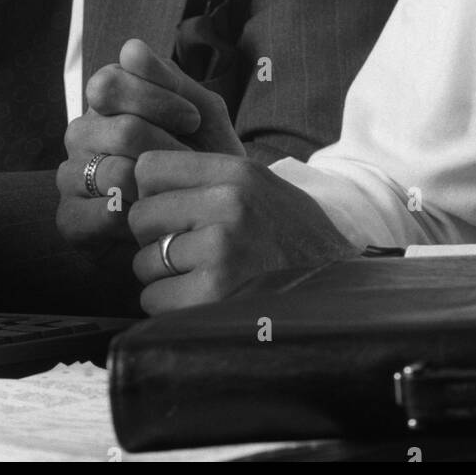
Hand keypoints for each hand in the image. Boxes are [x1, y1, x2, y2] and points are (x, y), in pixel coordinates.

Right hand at [56, 39, 244, 256]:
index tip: (192, 120)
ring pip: (115, 174)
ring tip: (176, 190)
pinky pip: (100, 215)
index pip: (110, 82)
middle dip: (169, 149)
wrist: (212, 215)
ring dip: (159, 186)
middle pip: (121, 130)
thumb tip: (131, 48)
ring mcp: (71, 175)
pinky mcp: (70, 219)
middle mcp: (81, 132)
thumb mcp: (202, 112)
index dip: (158, 100)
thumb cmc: (205, 156)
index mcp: (106, 99)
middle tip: (190, 161)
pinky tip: (154, 215)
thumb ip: (170, 79)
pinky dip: (138, 218)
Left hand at [129, 151, 358, 312]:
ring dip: (164, 278)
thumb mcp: (260, 188)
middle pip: (140, 216)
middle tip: (188, 251)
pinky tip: (204, 301)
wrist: (339, 291)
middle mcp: (229, 204)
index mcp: (238, 172)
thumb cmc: (290, 239)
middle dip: (155, 239)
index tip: (170, 212)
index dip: (152, 193)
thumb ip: (207, 179)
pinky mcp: (213, 295)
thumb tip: (136, 179)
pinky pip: (154, 300)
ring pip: (143, 263)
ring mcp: (222, 251)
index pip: (150, 167)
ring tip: (204, 278)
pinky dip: (171, 307)